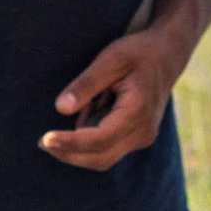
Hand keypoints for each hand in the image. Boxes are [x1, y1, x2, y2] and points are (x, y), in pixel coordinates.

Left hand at [39, 25, 180, 170]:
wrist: (168, 54)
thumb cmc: (139, 52)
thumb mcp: (111, 58)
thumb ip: (86, 84)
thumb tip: (60, 108)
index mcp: (138, 112)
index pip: (100, 139)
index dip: (70, 143)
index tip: (45, 139)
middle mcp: (143, 132)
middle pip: (100, 158)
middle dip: (69, 153)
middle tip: (42, 141)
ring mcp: (143, 137)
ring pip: (103, 156)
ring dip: (80, 142)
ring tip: (84, 103)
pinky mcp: (137, 137)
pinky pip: (108, 146)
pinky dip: (91, 135)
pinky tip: (92, 106)